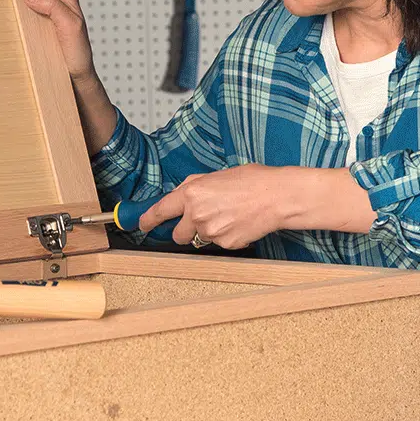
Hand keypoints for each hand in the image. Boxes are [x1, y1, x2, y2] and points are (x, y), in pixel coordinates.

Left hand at [137, 164, 287, 250]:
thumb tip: (182, 196)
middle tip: (201, 220)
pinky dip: (226, 237)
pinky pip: (219, 244)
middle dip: (184, 230)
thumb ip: (194, 187)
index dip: (148, 220)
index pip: (161, 210)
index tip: (142, 224)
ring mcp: (211, 232)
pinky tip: (239, 223)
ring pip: (200, 239)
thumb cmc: (252, 181)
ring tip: (229, 216)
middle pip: (177, 234)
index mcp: (192, 193)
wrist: (277, 196)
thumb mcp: (216, 176)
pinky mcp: (226, 244)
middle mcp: (197, 214)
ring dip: (208, 232)